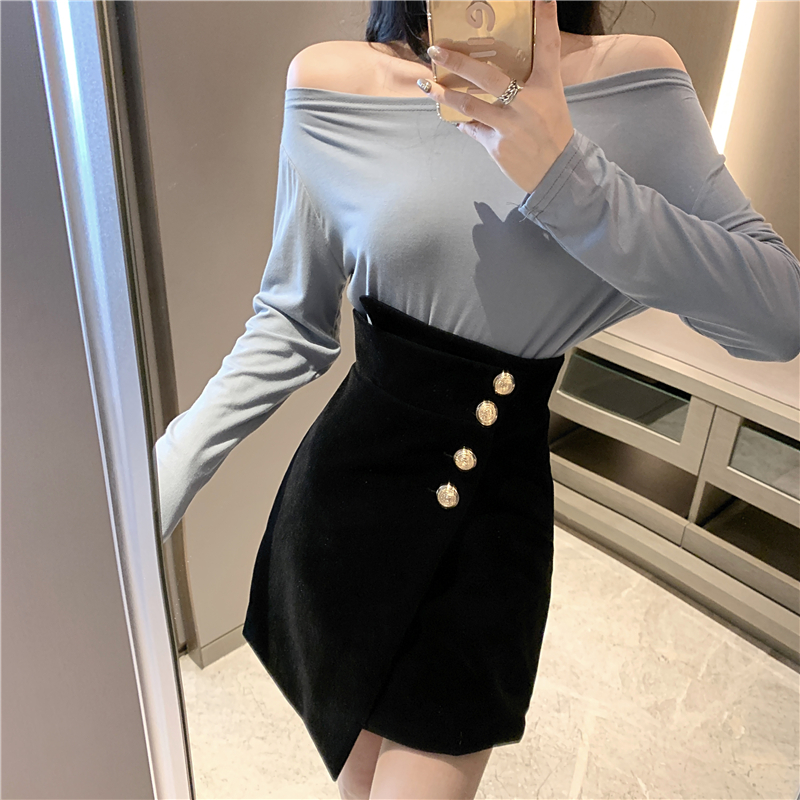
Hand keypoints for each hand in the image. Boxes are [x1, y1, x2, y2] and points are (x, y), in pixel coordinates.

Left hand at [418, 0, 573, 194]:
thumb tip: (513, 52)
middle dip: (459, 62)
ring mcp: (509, 127)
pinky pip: (472, 128)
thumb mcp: (552, 96)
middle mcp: (527, 104)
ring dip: (444, 94)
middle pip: (488, 77)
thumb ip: (536, 72)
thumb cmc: (553, 130)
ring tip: (427, 83)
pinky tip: (448, 114)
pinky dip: (460, 120)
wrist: (557, 172)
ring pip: (469, 105)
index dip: (545, 20)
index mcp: (547, 86)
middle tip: (436, 49)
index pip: (548, 47)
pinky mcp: (496, 146)